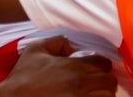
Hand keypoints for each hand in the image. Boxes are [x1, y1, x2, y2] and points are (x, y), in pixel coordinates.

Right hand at [0, 36, 116, 96]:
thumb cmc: (23, 76)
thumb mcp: (36, 48)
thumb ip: (58, 41)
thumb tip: (72, 47)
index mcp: (74, 67)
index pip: (104, 64)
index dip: (101, 64)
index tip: (94, 66)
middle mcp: (80, 85)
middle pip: (110, 82)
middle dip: (105, 80)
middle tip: (96, 80)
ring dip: (103, 94)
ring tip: (93, 92)